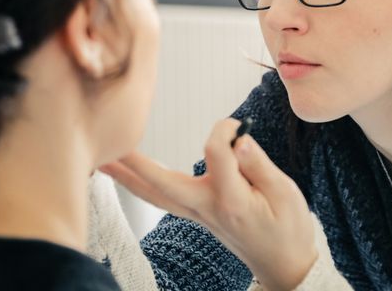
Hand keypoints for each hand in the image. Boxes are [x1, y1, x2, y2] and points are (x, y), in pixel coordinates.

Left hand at [101, 118, 317, 290]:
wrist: (285, 266)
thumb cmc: (289, 229)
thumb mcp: (286, 194)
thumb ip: (259, 164)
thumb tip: (238, 138)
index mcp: (232, 200)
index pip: (217, 152)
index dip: (226, 130)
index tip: (240, 125)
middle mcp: (207, 208)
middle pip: (162, 182)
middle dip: (135, 161)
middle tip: (106, 142)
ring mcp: (199, 215)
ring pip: (155, 194)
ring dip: (127, 176)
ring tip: (102, 159)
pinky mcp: (198, 216)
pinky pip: (163, 200)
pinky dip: (142, 186)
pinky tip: (130, 177)